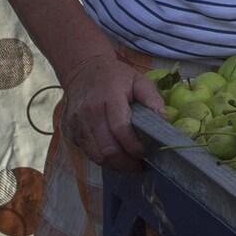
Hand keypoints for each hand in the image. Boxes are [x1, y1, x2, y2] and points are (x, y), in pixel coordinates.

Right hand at [61, 51, 165, 171]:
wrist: (84, 70)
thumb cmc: (116, 76)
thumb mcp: (139, 80)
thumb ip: (152, 99)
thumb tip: (165, 120)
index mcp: (109, 97)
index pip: (120, 129)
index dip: (134, 146)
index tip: (146, 153)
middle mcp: (89, 112)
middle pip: (107, 148)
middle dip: (125, 163)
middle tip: (139, 166)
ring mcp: (76, 123)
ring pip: (95, 155)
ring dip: (114, 164)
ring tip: (128, 164)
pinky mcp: (69, 131)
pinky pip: (86, 152)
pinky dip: (101, 158)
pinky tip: (113, 155)